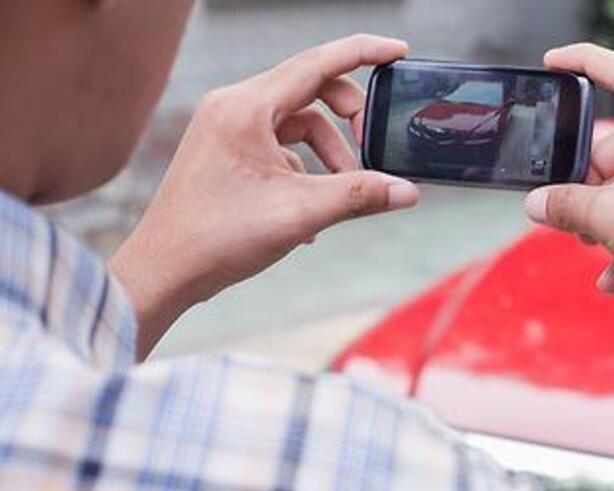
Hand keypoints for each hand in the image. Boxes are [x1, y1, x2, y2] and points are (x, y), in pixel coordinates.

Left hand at [110, 35, 419, 358]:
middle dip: (348, 119)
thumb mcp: (299, 215)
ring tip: (340, 194)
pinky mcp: (224, 152)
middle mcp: (232, 107)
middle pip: (310, 90)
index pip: (317, 63)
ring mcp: (225, 129)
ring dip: (328, 154)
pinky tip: (309, 213)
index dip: (364, 53)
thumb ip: (358, 196)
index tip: (399, 52)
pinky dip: (304, 171)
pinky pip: (278, 146)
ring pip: (297, 123)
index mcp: (246, 108)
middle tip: (371, 151)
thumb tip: (407, 191)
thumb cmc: (217, 239)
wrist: (163, 271)